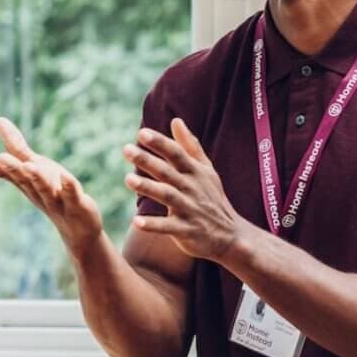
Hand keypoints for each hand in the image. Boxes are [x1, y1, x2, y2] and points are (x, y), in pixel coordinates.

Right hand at [0, 118, 102, 255]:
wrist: (78, 228)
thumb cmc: (53, 193)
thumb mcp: (35, 167)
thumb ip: (17, 147)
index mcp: (26, 184)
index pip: (7, 174)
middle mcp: (37, 192)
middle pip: (23, 180)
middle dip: (13, 168)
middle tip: (0, 157)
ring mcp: (57, 200)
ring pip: (44, 188)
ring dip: (37, 177)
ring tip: (30, 166)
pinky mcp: (77, 204)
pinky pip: (72, 194)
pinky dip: (69, 186)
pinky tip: (66, 176)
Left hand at [125, 118, 241, 260]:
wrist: (231, 235)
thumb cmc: (213, 198)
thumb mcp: (206, 170)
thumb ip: (190, 146)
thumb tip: (176, 120)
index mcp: (196, 172)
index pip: (177, 153)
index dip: (160, 143)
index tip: (142, 133)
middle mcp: (193, 188)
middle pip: (168, 172)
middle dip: (148, 160)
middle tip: (126, 149)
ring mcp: (190, 209)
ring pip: (167, 196)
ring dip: (148, 187)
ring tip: (127, 179)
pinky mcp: (187, 230)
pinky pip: (168, 227)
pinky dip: (153, 225)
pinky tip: (136, 222)